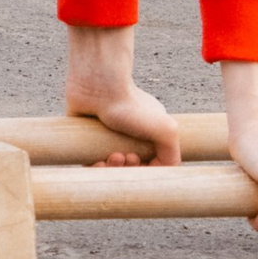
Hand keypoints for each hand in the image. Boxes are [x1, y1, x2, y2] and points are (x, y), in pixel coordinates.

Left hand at [65, 30, 182, 166]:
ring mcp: (105, 135)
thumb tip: (164, 172)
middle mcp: (127, 132)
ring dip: (112, 169)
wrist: (97, 86)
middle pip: (127, 166)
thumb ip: (173, 155)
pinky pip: (89, 162)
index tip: (141, 162)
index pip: (148, 161)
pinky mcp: (85, 136)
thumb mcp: (166, 130)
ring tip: (113, 157)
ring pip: (108, 166)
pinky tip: (98, 163)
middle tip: (126, 157)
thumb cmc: (131, 105)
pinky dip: (95, 169)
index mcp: (147, 131)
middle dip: (128, 169)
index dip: (144, 169)